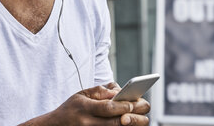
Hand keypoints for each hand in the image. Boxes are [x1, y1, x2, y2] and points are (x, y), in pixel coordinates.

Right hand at [21, 85, 149, 125]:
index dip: (124, 106)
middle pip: (119, 123)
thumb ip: (100, 91)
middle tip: (142, 110)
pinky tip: (128, 121)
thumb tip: (118, 91)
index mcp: (85, 108)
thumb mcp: (81, 94)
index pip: (109, 108)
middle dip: (136, 118)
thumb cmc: (71, 108)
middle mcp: (89, 123)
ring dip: (133, 124)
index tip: (134, 102)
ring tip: (138, 117)